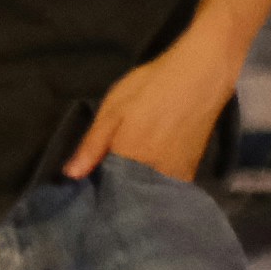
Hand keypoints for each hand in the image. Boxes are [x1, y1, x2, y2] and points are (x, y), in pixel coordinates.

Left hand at [63, 34, 236, 183]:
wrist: (200, 77)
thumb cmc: (151, 87)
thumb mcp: (114, 108)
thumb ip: (93, 144)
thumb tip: (70, 175)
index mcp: (128, 158)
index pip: (105, 186)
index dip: (96, 185)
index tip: (89, 183)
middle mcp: (153, 175)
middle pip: (128, 192)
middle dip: (118, 190)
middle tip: (110, 174)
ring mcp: (175, 177)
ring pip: (147, 191)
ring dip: (138, 187)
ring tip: (130, 172)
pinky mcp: (190, 174)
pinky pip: (165, 187)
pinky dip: (155, 183)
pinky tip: (149, 169)